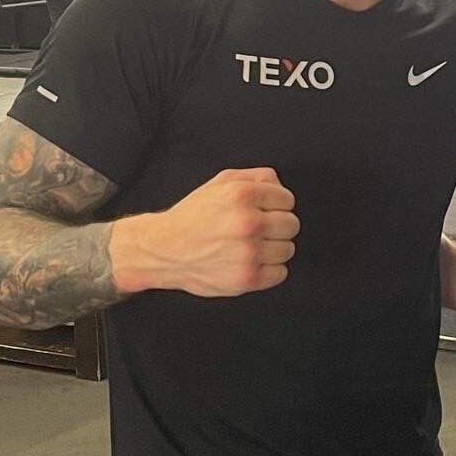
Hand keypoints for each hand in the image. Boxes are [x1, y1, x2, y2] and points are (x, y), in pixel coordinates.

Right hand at [114, 167, 297, 296]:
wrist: (164, 249)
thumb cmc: (193, 216)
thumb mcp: (221, 182)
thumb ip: (256, 177)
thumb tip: (281, 188)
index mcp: (242, 194)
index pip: (287, 200)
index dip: (276, 205)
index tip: (263, 211)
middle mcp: (248, 222)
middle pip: (292, 225)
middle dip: (277, 226)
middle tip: (257, 230)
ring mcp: (248, 253)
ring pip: (288, 249)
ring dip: (273, 249)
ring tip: (251, 246)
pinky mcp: (246, 278)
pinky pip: (280, 274)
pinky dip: (270, 270)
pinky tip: (251, 262)